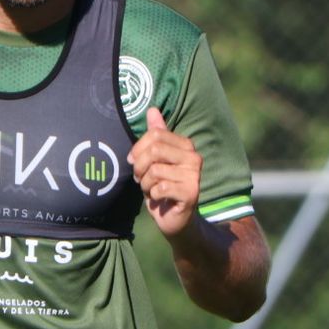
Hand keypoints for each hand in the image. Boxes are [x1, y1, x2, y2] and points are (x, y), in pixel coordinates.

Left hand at [128, 107, 201, 236]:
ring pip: (155, 170)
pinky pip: (161, 187)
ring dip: (146, 184)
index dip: (138, 149)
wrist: (174, 218)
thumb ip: (156, 135)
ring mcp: (194, 175)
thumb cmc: (163, 186)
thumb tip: (152, 109)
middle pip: (155, 150)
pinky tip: (159, 198)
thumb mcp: (155, 159)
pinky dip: (153, 195)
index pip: (156, 134)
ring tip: (151, 190)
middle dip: (140, 167)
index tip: (134, 162)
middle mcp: (193, 157)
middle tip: (140, 178)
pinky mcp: (191, 193)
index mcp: (185, 145)